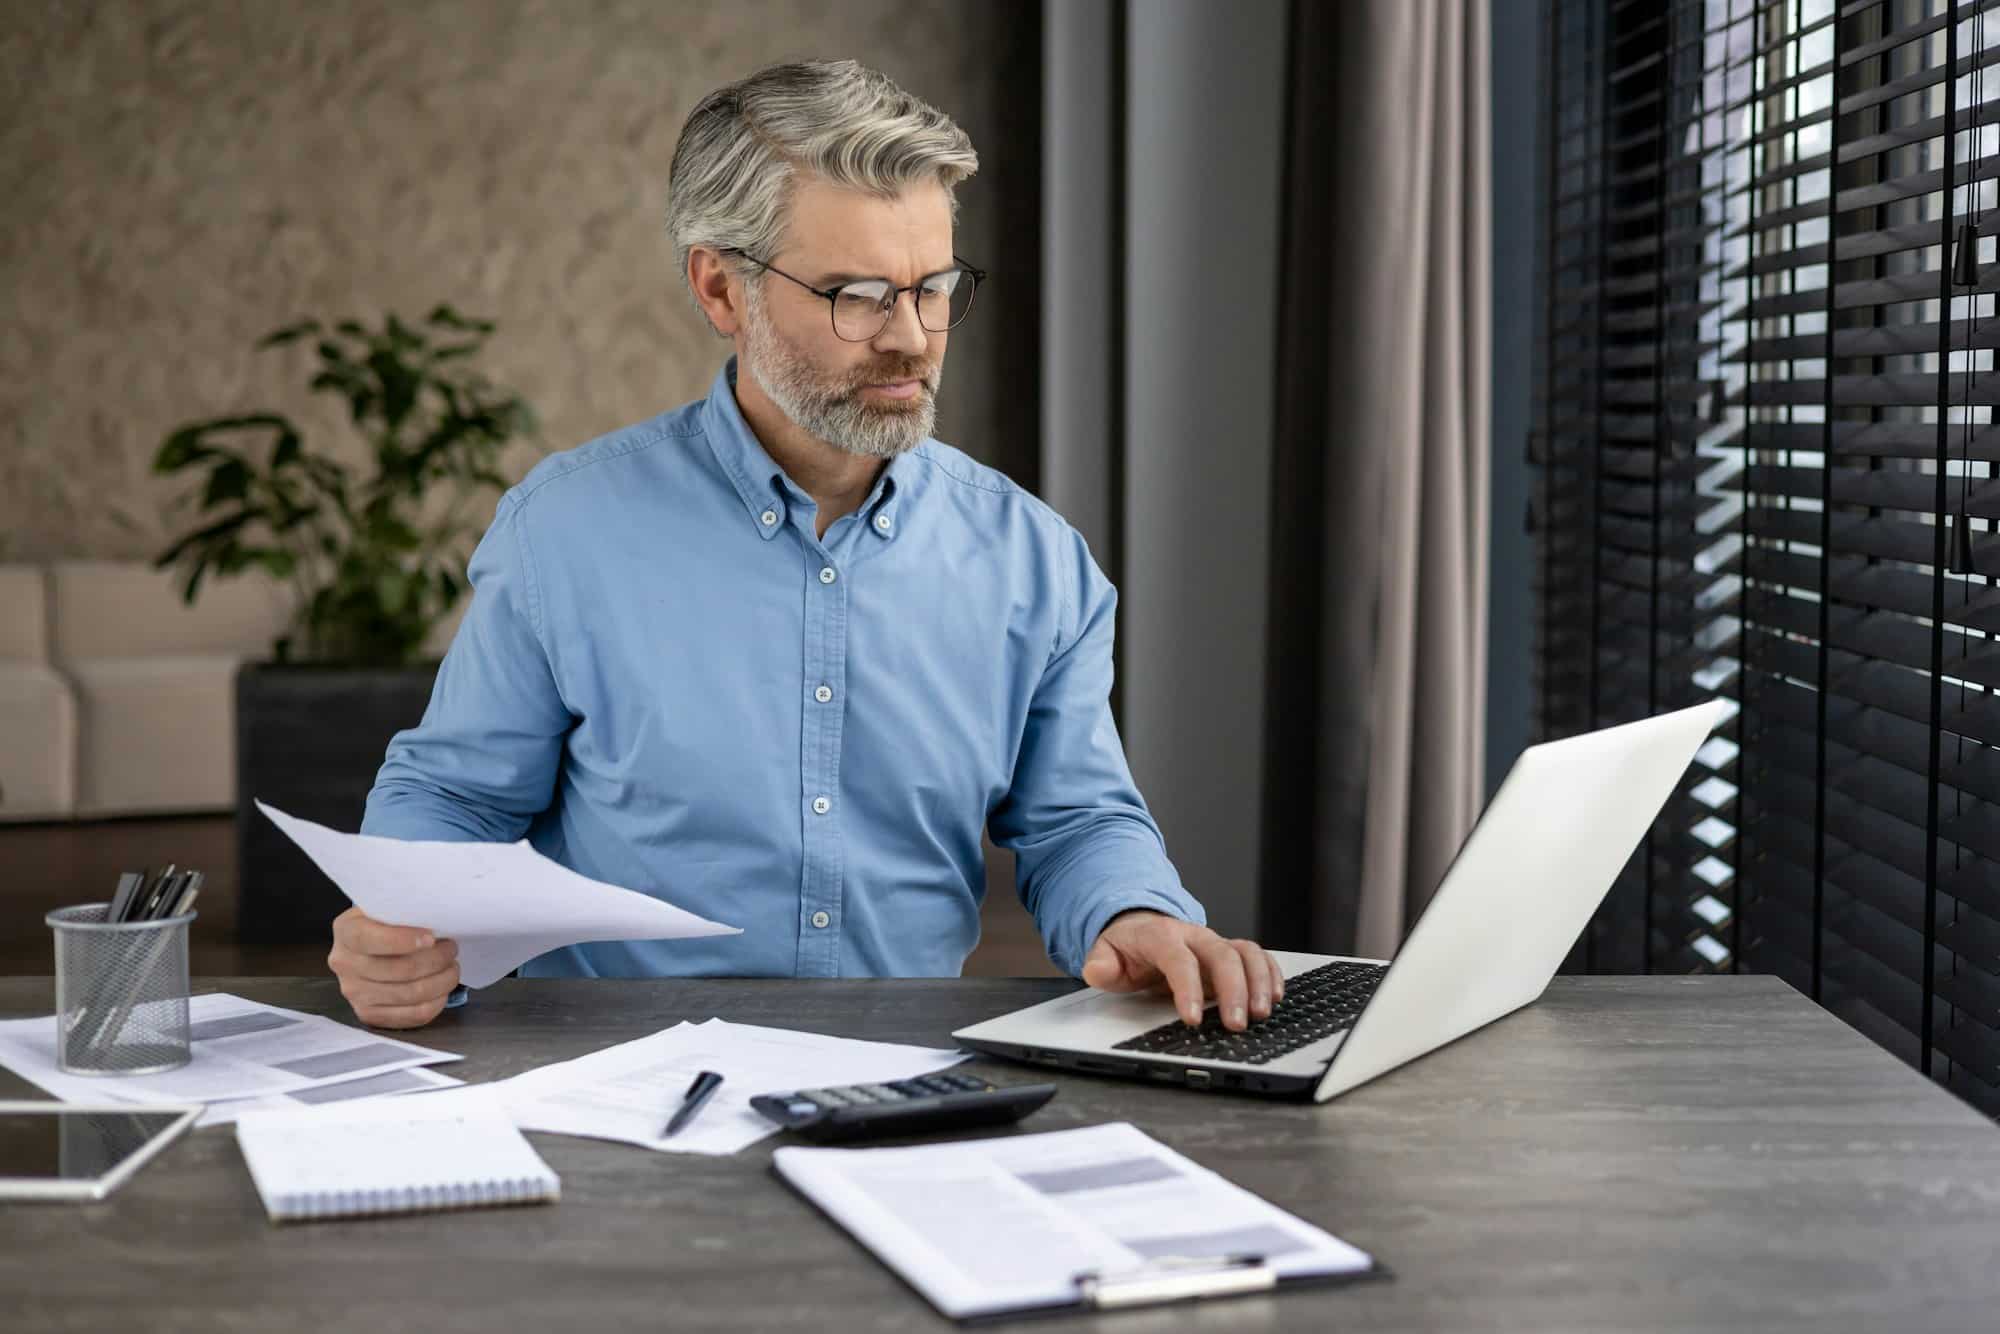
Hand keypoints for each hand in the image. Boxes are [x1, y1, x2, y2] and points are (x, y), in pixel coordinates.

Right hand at [327, 907, 460, 1028]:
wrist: (372, 945)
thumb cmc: (389, 923)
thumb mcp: (389, 907)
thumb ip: (404, 912)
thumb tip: (435, 923)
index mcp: (346, 930)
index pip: (370, 939)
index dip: (404, 940)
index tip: (431, 937)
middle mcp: (344, 963)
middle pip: (399, 969)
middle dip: (436, 959)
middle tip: (452, 949)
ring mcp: (354, 992)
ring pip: (411, 994)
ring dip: (442, 980)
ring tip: (451, 967)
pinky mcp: (369, 1014)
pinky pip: (413, 1015)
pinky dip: (436, 1002)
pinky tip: (442, 989)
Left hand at [1080, 910, 1284, 1030]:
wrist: (1141, 928)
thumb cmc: (1127, 947)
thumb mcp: (1105, 954)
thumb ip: (1101, 963)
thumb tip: (1098, 969)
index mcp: (1162, 937)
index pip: (1179, 960)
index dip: (1188, 988)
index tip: (1192, 1018)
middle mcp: (1194, 937)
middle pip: (1222, 955)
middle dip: (1233, 990)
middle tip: (1236, 1024)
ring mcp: (1215, 944)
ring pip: (1246, 953)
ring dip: (1259, 982)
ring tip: (1262, 1014)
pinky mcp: (1230, 955)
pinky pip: (1258, 957)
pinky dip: (1271, 974)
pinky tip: (1276, 998)